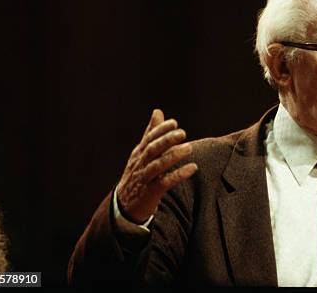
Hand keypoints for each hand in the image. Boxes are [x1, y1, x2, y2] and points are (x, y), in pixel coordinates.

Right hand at [116, 109, 197, 223]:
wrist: (124, 206)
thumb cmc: (138, 174)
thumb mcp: (142, 153)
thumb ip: (151, 132)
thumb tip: (158, 111)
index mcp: (139, 153)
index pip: (148, 139)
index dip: (160, 130)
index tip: (174, 123)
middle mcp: (140, 164)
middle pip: (152, 150)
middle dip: (166, 140)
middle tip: (182, 133)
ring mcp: (144, 179)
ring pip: (157, 166)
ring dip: (173, 156)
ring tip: (190, 148)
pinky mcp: (150, 193)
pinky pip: (165, 182)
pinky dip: (178, 175)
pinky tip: (192, 168)